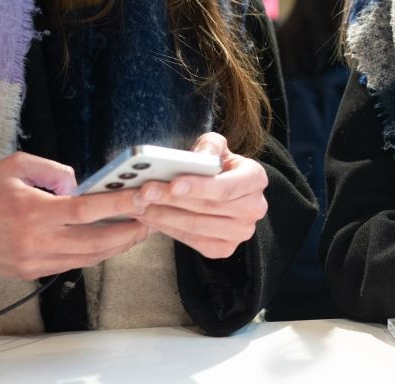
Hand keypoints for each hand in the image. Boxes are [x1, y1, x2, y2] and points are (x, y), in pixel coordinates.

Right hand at [0, 152, 151, 279]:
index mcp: (32, 212)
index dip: (121, 204)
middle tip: (153, 218)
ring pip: (88, 258)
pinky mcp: (30, 272)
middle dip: (130, 232)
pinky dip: (94, 253)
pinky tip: (108, 239)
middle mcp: (35, 242)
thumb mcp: (15, 166)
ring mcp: (33, 262)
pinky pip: (71, 264)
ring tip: (138, 229)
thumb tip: (81, 184)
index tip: (145, 197)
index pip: (88, 210)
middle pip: (97, 243)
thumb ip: (54, 171)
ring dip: (116, 245)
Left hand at [131, 132, 268, 258]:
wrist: (222, 188)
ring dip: (163, 215)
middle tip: (143, 192)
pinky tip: (148, 217)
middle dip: (171, 199)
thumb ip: (209, 146)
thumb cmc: (217, 165)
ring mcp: (241, 232)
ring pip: (196, 226)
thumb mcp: (215, 147)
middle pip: (208, 207)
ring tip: (139, 204)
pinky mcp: (225, 248)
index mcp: (255, 179)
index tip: (173, 183)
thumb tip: (201, 156)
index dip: (200, 186)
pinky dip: (167, 229)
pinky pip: (192, 241)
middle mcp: (254, 208)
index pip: (226, 187)